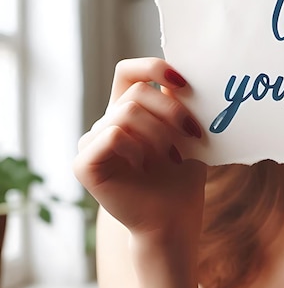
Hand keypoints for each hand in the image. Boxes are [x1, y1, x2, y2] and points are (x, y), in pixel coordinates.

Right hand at [73, 58, 206, 245]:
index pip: (129, 72)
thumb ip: (179, 105)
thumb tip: (184, 74)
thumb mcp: (186, 135)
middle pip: (137, 92)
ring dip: (160, 133)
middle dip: (171, 109)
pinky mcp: (85, 164)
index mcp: (129, 112)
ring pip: (127, 113)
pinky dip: (137, 148)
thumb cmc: (182, 179)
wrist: (174, 220)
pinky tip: (146, 166)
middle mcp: (106, 124)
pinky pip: (112, 135)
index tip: (185, 82)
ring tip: (173, 156)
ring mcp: (92, 144)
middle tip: (194, 132)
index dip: (153, 67)